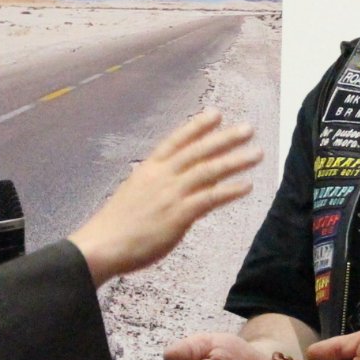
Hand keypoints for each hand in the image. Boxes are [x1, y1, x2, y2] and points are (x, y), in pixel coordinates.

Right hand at [68, 111, 258, 284]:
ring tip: (257, 153)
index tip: (216, 114)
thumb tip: (173, 185)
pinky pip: (209, 199)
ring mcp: (171, 194)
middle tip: (249, 128)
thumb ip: (155, 186)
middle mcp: (161, 176)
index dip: (197, 126)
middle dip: (225, 138)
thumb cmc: (116, 226)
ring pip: (208, 171)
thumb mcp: (134, 194)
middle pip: (198, 151)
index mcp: (149, 169)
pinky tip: (247, 186)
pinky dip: (229, 191)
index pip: (176, 140)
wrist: (102, 245)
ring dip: (235, 160)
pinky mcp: (178, 215)